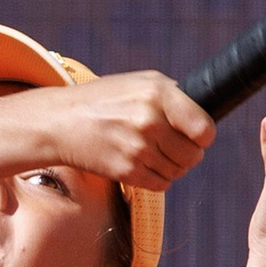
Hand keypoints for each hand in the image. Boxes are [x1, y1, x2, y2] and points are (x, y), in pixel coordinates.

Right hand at [41, 70, 214, 192]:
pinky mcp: (127, 172)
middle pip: (194, 154)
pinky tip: (144, 163)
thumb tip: (204, 114)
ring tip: (154, 152)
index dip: (204, 135)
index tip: (197, 135)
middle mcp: (150, 121)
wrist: (62, 122)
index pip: (204, 129)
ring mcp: (138, 149)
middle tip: (173, 145)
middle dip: (188, 153)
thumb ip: (173, 95)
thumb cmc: (105, 100)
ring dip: (173, 166)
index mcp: (158, 94)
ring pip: (179, 171)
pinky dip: (159, 178)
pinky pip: (162, 184)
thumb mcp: (140, 82)